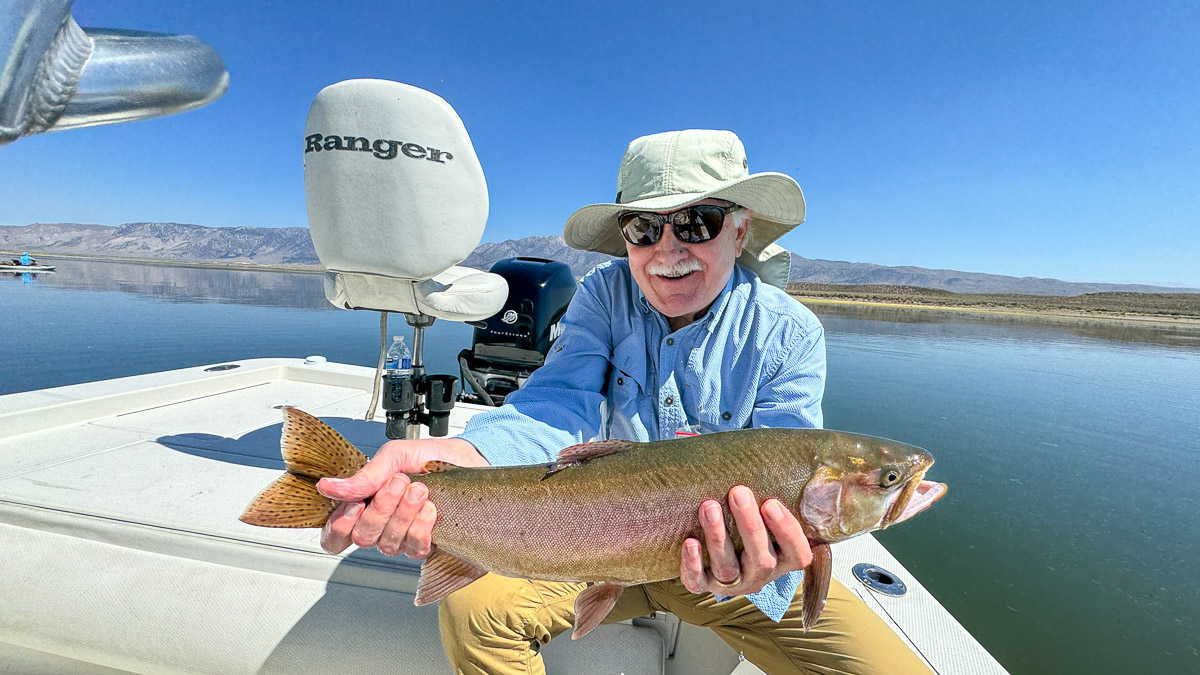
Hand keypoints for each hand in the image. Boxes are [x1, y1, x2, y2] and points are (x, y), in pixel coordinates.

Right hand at [317, 437, 486, 556]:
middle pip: (363, 537)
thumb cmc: (429, 457)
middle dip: (382, 507)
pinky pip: (414, 548)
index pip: (335, 536)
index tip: (357, 504)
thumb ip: (363, 477)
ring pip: (388, 543)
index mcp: (365, 504)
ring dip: (404, 513)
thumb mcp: (393, 456)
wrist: (465, 460)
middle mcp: (381, 525)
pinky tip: (430, 509)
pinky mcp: (426, 545)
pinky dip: (421, 526)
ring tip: (419, 489)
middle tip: (399, 482)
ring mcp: (402, 537)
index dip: (340, 527)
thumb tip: (328, 487)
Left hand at [680, 485, 812, 595]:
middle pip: (761, 559)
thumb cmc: (746, 518)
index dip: (787, 531)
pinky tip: (689, 542)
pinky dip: (692, 564)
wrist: (713, 547)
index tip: (771, 503)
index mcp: (782, 558)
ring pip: (728, 567)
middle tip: (738, 492)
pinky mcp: (703, 585)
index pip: (797, 554)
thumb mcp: (765, 510)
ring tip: (709, 506)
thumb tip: (798, 471)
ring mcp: (732, 582)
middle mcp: (759, 574)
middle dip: (750, 525)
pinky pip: (697, 582)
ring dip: (718, 536)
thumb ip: (775, 492)